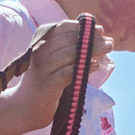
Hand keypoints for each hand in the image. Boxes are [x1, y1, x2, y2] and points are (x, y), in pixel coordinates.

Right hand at [0, 20, 113, 134]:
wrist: (26, 106)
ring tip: (107, 50)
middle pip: (68, 40)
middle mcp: (39, 52)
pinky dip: (83, 67)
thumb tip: (100, 38)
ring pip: (69, 54)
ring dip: (91, 50)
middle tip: (109, 42)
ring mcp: (42, 69)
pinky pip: (67, 73)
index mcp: (40, 43)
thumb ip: (70, 48)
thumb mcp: (54, 60)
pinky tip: (96, 65)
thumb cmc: (45, 81)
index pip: (62, 27)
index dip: (83, 27)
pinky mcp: (47, 85)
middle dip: (91, 39)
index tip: (100, 30)